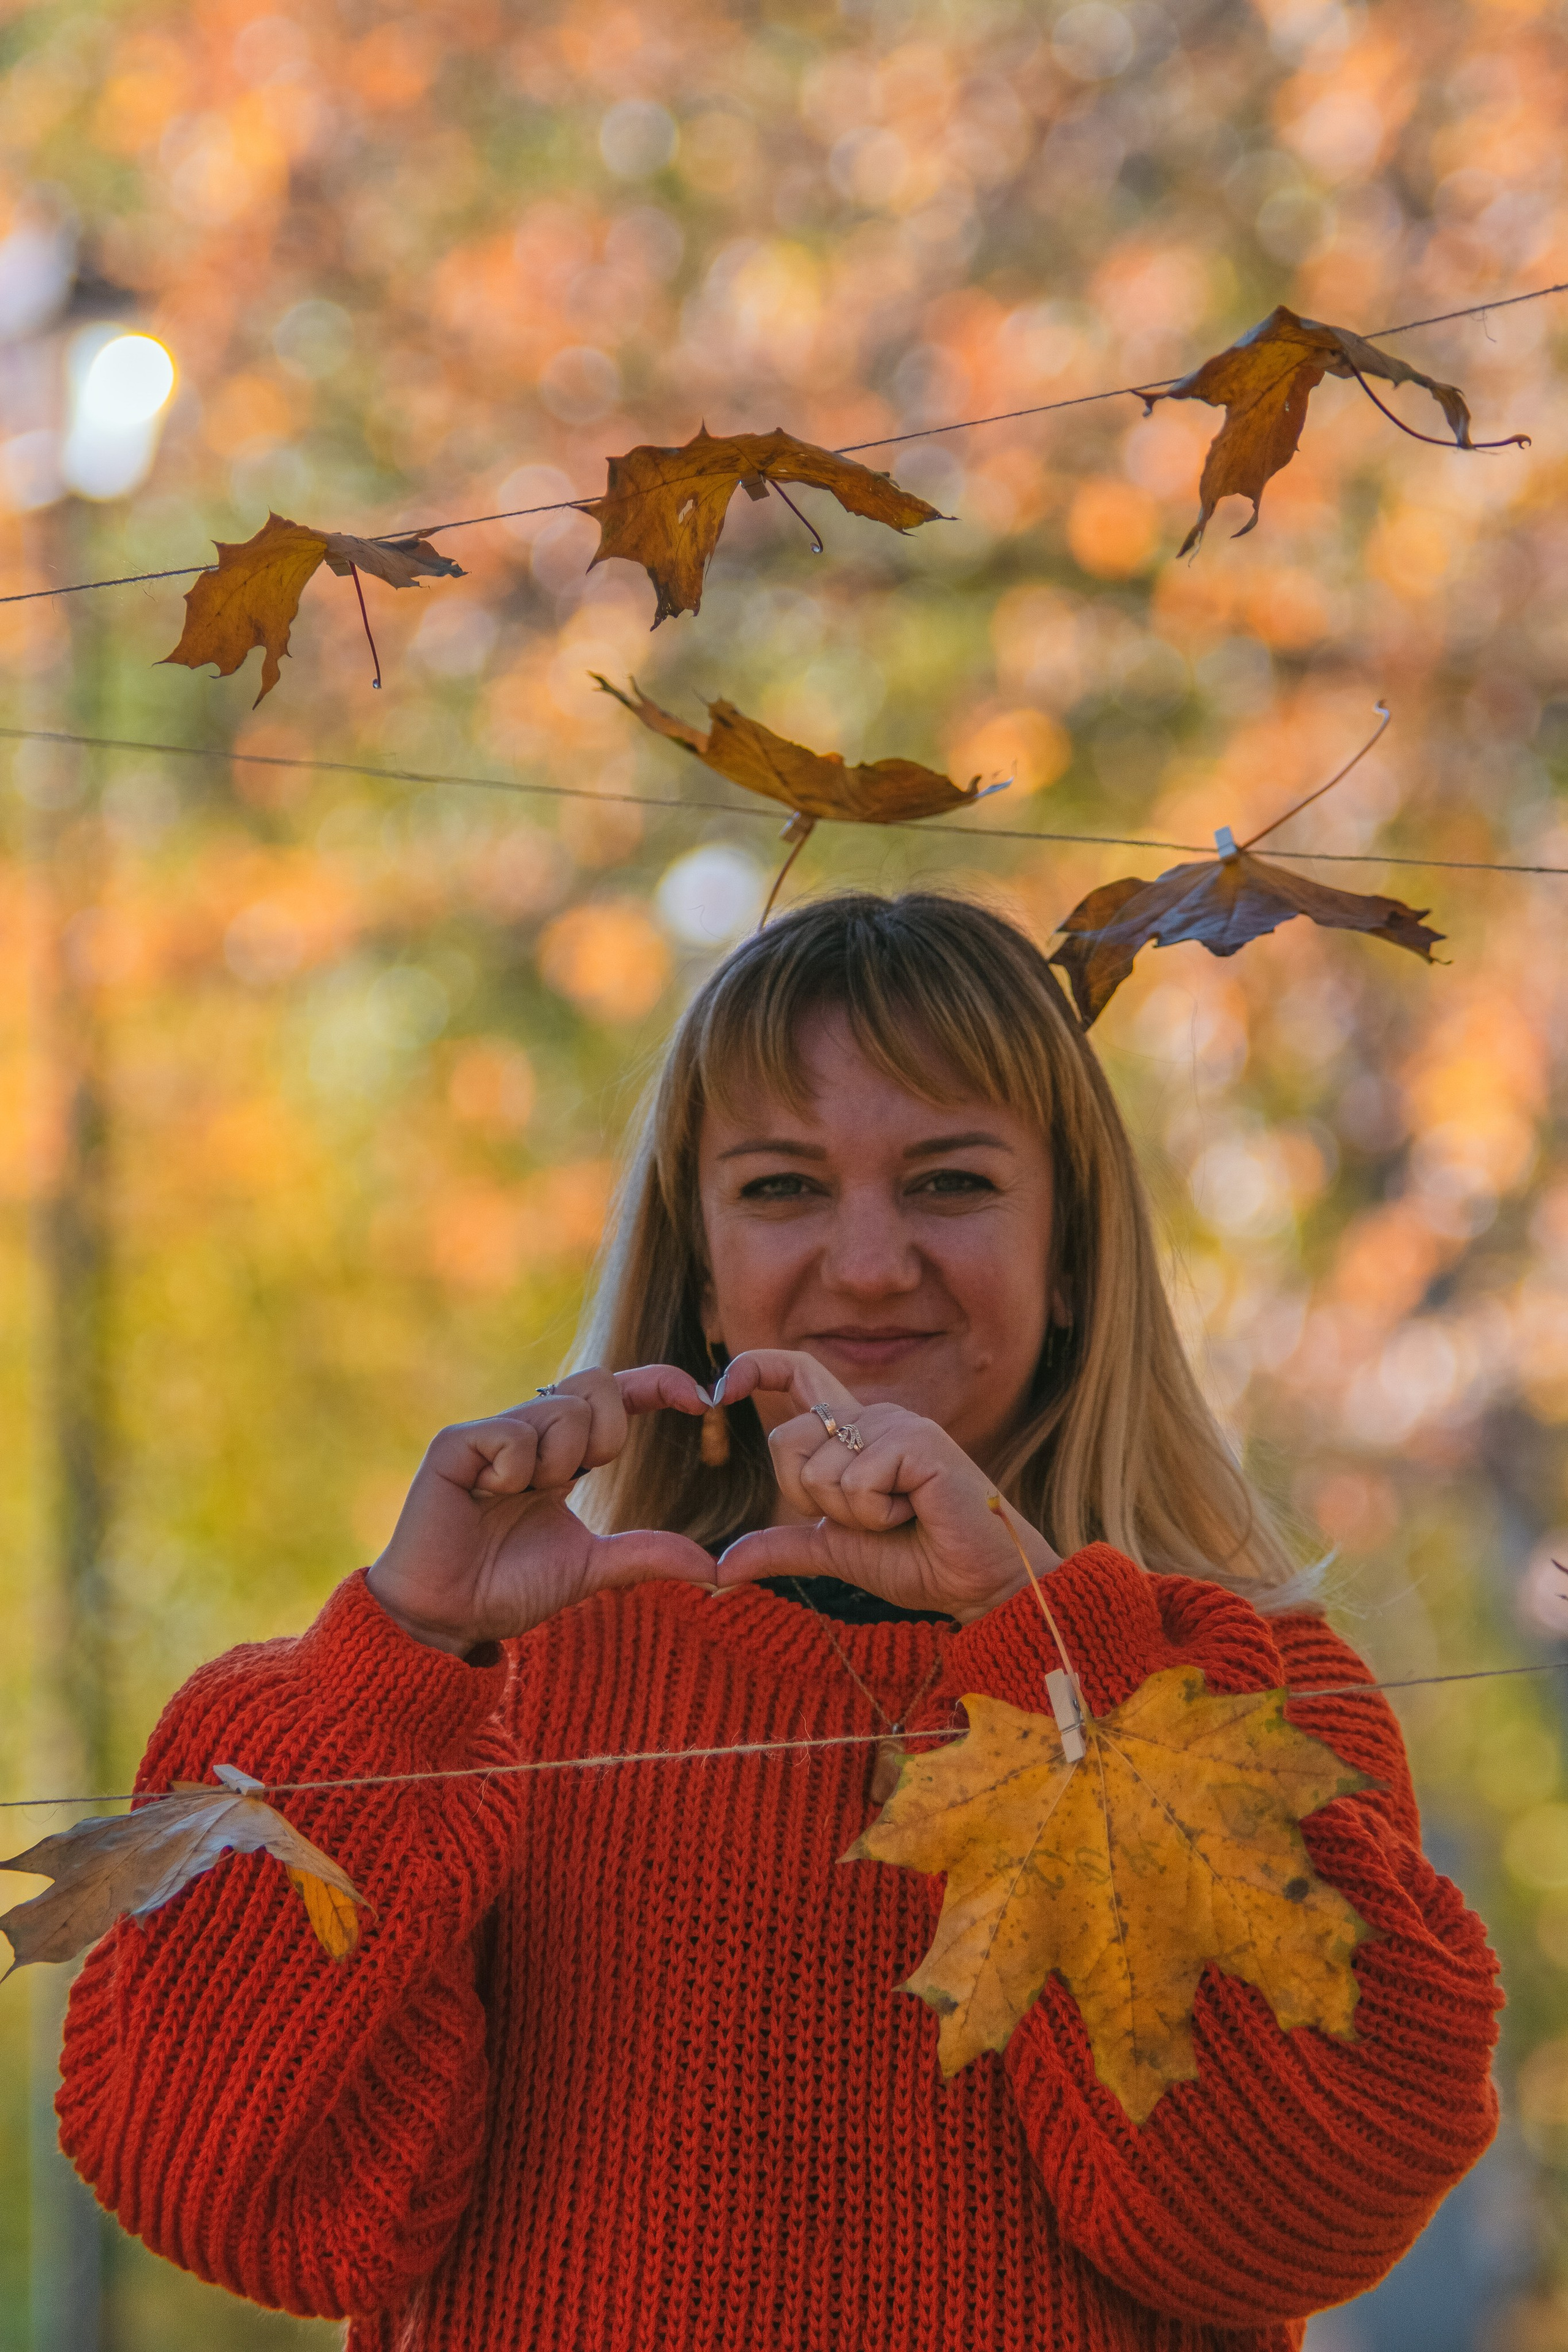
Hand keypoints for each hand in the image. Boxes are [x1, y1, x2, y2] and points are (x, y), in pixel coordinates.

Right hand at [366, 1365, 715, 1655]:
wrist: (448, 1617)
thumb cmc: (509, 1588)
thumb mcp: (592, 1568)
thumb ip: (648, 1555)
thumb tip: (715, 1566)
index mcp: (563, 1455)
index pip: (618, 1399)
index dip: (659, 1385)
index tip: (701, 1399)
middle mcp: (530, 1433)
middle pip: (596, 1384)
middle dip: (606, 1434)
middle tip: (572, 1482)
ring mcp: (492, 1434)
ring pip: (561, 1409)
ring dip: (556, 1463)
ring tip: (519, 1497)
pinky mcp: (456, 1444)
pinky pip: (512, 1433)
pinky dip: (514, 1470)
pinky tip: (486, 1496)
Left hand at [711, 1349, 1058, 1621]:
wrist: (977, 1582)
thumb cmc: (917, 1559)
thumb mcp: (835, 1550)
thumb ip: (781, 1547)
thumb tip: (721, 1567)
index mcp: (851, 1431)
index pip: (796, 1372)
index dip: (754, 1366)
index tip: (719, 1388)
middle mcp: (871, 1415)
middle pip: (786, 1441)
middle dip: (810, 1499)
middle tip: (868, 1517)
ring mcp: (895, 1422)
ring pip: (819, 1471)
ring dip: (852, 1515)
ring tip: (900, 1514)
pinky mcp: (917, 1440)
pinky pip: (856, 1483)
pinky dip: (878, 1515)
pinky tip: (916, 1512)